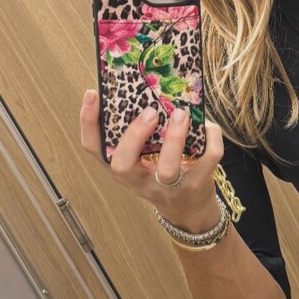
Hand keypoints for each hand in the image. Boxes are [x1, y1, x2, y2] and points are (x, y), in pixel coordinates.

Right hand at [79, 90, 223, 232]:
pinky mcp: (196, 185)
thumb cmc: (159, 174)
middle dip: (134, 136)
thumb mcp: (141, 159)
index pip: (93, 149)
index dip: (88, 122)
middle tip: (150, 112)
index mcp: (121, 168)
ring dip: (175, 139)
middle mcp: (138, 180)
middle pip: (122, 165)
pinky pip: (206, 161)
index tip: (92, 94)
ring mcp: (168, 187)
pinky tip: (208, 126)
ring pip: (167, 169)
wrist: (189, 209)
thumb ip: (138, 134)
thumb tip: (150, 89)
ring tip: (181, 114)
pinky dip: (211, 138)